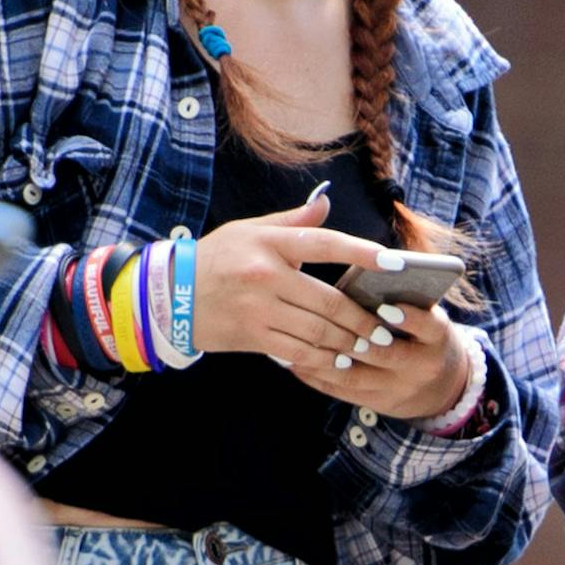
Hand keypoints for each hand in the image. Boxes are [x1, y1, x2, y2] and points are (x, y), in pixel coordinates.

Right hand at [191, 189, 385, 358]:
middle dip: (362, 319)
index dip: (362, 252)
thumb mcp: (249, 229)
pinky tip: (338, 361)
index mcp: (269, 243)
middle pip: (328, 301)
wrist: (170, 293)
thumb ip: (292, 221)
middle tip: (383, 329)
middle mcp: (266, 275)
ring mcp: (259, 309)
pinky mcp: (252, 336)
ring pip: (317, 332)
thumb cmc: (216, 257)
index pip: (325, 244)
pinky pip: (297, 352)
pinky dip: (322, 360)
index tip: (393, 263)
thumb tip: (325, 202)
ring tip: (366, 347)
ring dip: (347, 343)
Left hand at [288, 298, 470, 419]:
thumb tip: (363, 275)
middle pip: (385, 354)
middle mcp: (422, 367)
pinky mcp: (379, 404)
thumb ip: (406, 299)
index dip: (409, 318)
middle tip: (323, 321)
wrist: (443, 386)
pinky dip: (317, 376)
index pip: (428, 326)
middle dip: (353, 339)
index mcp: (438, 337)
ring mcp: (399, 390)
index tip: (385, 307)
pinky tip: (296, 361)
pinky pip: (343, 392)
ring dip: (325, 359)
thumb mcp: (428, 316)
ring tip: (299, 339)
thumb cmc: (424, 335)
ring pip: (356, 377)